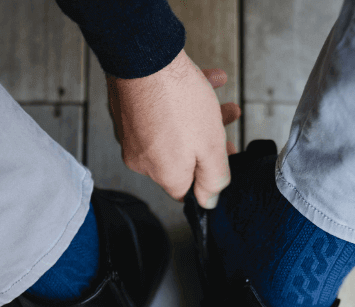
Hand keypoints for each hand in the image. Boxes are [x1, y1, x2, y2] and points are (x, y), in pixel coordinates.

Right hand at [107, 49, 240, 207]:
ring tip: (222, 102)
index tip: (223, 159)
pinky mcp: (126, 110)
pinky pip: (158, 112)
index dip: (208, 177)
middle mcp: (142, 159)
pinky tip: (206, 80)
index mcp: (164, 174)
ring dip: (201, 117)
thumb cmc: (179, 101)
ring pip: (173, 131)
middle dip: (210, 141)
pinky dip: (180, 101)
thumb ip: (213, 179)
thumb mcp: (211, 146)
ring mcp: (131, 134)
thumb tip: (208, 202)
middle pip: (182, 158)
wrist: (143, 56)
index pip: (187, 191)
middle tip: (228, 125)